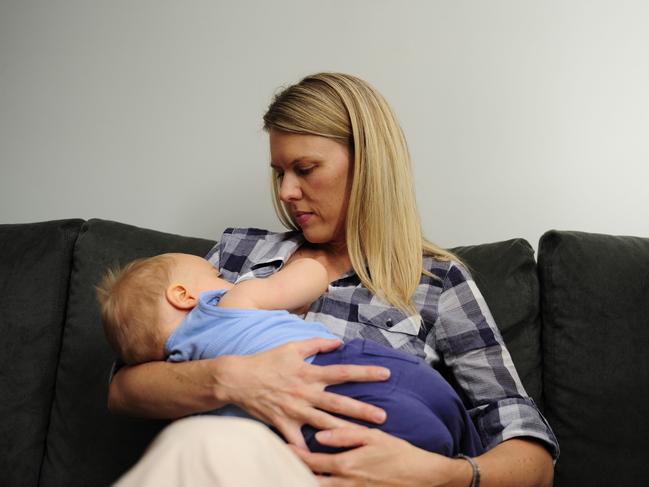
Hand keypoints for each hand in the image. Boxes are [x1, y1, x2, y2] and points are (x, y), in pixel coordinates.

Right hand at [217, 338, 390, 448]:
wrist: (239, 378)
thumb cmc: (267, 361)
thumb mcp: (293, 347)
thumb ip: (317, 344)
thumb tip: (339, 342)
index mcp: (310, 373)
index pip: (343, 372)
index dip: (365, 372)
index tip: (386, 374)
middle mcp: (306, 393)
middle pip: (339, 402)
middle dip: (362, 410)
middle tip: (384, 417)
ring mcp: (295, 410)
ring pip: (325, 423)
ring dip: (346, 431)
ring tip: (365, 438)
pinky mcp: (284, 424)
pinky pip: (298, 442)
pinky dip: (309, 453)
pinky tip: (323, 462)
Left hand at [290, 427, 464, 486]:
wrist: (421, 476)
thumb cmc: (397, 452)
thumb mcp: (373, 437)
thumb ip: (345, 435)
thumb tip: (320, 435)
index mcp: (346, 464)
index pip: (312, 461)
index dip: (294, 455)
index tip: (282, 447)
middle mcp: (346, 482)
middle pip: (311, 479)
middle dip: (294, 472)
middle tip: (277, 464)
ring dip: (306, 481)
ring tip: (290, 474)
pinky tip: (315, 482)